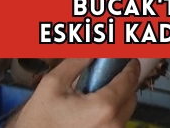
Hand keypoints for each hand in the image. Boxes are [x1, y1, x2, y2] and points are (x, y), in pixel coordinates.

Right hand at [8, 58, 140, 127]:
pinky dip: (109, 114)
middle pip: (131, 96)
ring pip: (125, 112)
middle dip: (123, 83)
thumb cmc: (38, 122)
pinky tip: (90, 111)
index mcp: (104, 106)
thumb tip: (94, 49)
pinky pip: (115, 125)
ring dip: (117, 100)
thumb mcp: (52, 85)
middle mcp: (114, 124)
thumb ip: (77, 62)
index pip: (129, 79)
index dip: (130, 64)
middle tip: (106, 76)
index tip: (127, 57)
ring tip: (93, 95)